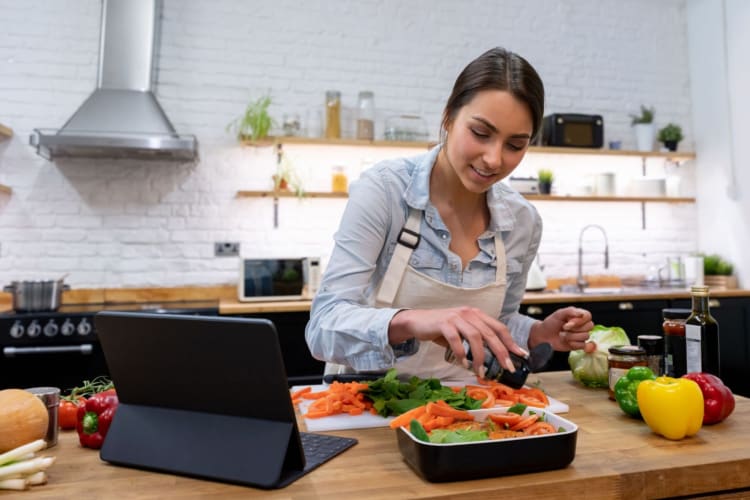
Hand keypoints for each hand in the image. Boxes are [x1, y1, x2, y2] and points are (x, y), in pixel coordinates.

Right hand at [389, 307, 527, 376]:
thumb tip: (491, 362)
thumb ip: (475, 342)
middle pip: (491, 333)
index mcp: (476, 315)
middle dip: (501, 352)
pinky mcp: (444, 323)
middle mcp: (469, 313)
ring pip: (475, 337)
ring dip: (481, 357)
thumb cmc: (441, 330)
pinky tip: (463, 364)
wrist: (417, 322)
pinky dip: (461, 353)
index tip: (521, 356)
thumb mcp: (462, 333)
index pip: (499, 327)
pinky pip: (456, 339)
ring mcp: (456, 317)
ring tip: (481, 371)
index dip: (511, 342)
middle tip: (506, 368)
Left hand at [529, 306, 593, 351]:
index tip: (568, 322)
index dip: (579, 320)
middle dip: (574, 329)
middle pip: (589, 326)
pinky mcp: (579, 345)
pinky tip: (567, 341)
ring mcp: (581, 335)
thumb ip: (570, 311)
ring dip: (571, 336)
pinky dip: (573, 344)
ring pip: (585, 336)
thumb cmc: (550, 323)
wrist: (543, 336)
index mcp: (578, 315)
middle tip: (563, 328)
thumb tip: (582, 313)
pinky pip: (583, 345)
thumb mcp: (558, 314)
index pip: (588, 316)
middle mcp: (582, 325)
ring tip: (562, 335)